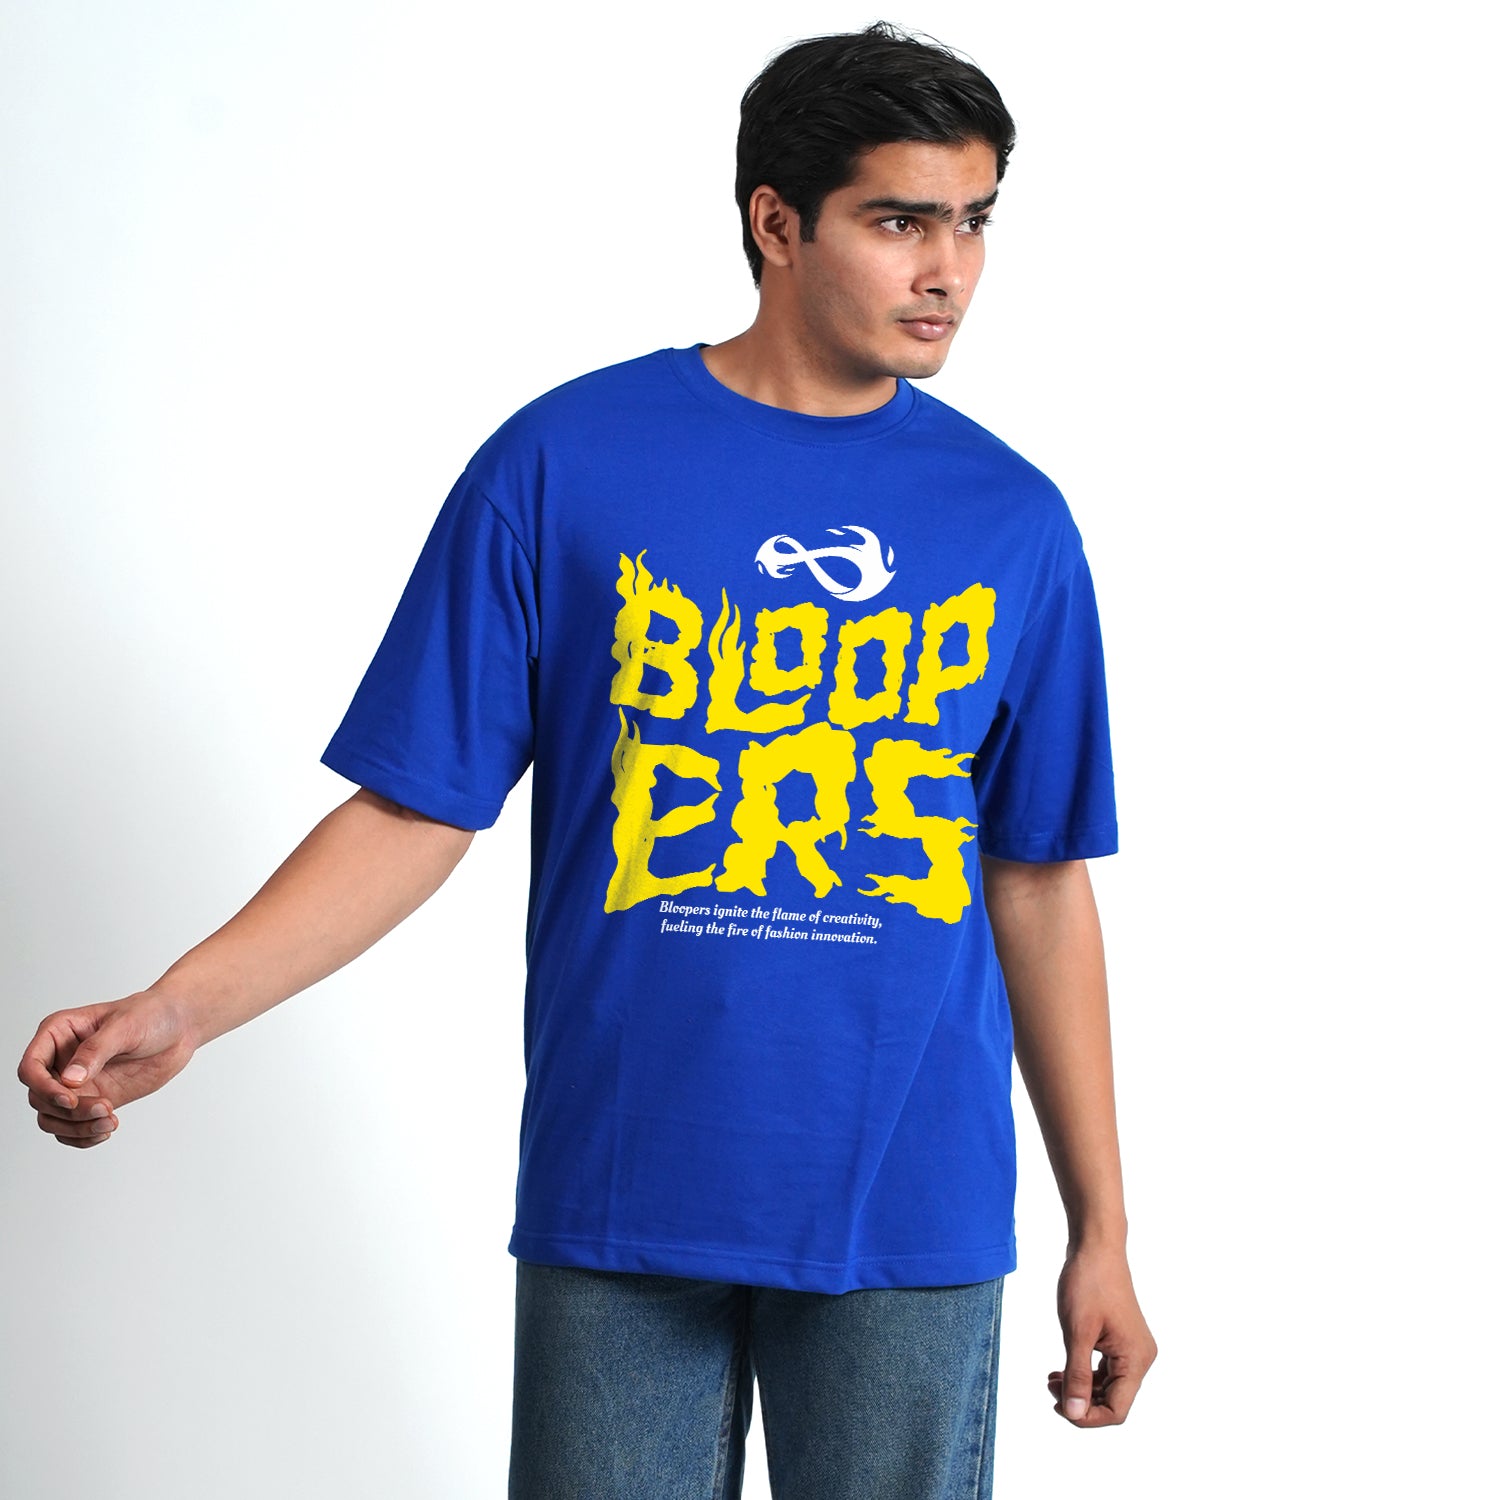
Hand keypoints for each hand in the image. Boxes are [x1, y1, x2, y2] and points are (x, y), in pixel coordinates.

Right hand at [17, 992, 196, 1148]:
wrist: (179, 1027)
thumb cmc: (151, 1014)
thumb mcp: (124, 1025)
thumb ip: (95, 1050)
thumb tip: (70, 1079)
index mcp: (58, 1033)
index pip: (31, 1068)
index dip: (43, 1088)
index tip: (69, 1099)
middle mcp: (60, 1061)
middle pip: (40, 1099)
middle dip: (68, 1111)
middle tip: (105, 1107)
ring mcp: (75, 1083)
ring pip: (53, 1118)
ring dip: (76, 1128)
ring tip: (110, 1120)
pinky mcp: (93, 1099)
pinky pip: (72, 1128)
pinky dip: (83, 1136)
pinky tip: (106, 1129)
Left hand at [1048, 1241, 1156, 1426]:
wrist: (1096, 1247)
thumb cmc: (1087, 1283)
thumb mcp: (1077, 1332)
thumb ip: (1076, 1375)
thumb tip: (1073, 1413)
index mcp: (1135, 1359)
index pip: (1117, 1410)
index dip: (1088, 1416)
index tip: (1059, 1407)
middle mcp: (1140, 1358)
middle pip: (1113, 1401)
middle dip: (1081, 1402)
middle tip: (1050, 1389)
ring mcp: (1132, 1349)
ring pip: (1108, 1387)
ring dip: (1080, 1388)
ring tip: (1051, 1380)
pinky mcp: (1121, 1340)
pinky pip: (1105, 1369)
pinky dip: (1084, 1374)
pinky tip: (1061, 1370)